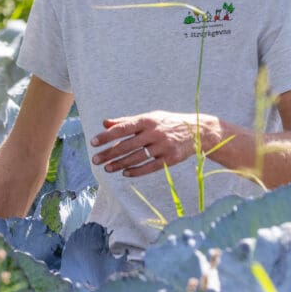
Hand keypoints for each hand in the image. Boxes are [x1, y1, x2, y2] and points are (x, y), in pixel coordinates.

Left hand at [90, 111, 212, 177]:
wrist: (197, 130)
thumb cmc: (168, 123)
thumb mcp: (150, 118)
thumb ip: (127, 121)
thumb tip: (105, 123)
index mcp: (147, 120)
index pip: (122, 128)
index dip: (107, 136)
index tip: (93, 142)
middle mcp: (154, 133)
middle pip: (127, 145)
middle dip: (109, 153)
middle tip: (95, 160)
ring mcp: (163, 146)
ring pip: (136, 158)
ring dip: (119, 164)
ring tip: (107, 168)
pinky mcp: (170, 159)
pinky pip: (149, 167)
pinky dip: (136, 171)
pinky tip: (125, 173)